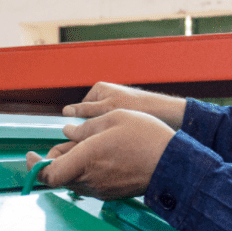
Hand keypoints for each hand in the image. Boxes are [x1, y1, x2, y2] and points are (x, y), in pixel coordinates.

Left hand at [25, 109, 175, 199]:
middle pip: (59, 176)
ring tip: (88, 147)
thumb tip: (67, 133)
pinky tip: (102, 157)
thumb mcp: (114, 119)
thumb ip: (85, 128)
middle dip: (55, 160)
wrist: (174, 164)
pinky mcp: (112, 193)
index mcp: (86, 159)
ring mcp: (101, 189)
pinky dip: (87, 172)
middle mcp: (90, 178)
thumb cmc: (146, 138)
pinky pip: (90, 183)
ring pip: (74, 180)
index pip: (48, 174)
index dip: (34, 167)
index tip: (29, 155)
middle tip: (66, 143)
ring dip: (72, 166)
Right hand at [62, 82, 185, 129]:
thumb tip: (66, 112)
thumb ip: (87, 111)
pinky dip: (113, 134)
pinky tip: (118, 141)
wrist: (165, 113)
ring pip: (101, 124)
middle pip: (90, 118)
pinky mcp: (124, 116)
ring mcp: (115, 106)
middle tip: (97, 139)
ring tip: (110, 139)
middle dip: (92, 129)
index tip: (81, 137)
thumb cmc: (138, 106)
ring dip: (104, 132)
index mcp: (99, 89)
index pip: (80, 109)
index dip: (80, 124)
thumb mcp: (108, 109)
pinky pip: (112, 127)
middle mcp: (106, 96)